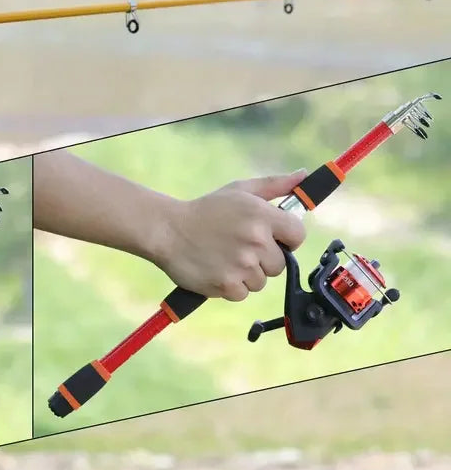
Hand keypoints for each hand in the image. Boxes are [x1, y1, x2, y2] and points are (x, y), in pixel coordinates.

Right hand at [153, 170, 307, 300]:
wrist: (167, 231)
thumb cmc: (205, 210)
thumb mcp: (239, 190)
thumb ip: (275, 184)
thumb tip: (303, 175)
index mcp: (262, 216)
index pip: (297, 235)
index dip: (286, 239)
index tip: (272, 239)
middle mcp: (256, 241)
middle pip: (280, 264)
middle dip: (263, 259)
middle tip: (240, 248)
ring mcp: (241, 266)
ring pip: (260, 281)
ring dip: (246, 274)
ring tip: (225, 259)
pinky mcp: (226, 286)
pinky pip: (243, 294)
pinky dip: (231, 287)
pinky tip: (217, 270)